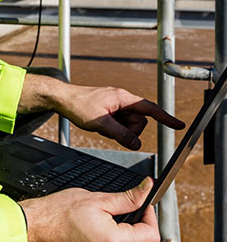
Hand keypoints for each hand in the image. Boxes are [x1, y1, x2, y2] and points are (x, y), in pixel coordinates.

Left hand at [19, 75, 183, 149]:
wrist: (62, 98)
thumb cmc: (78, 105)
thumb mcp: (100, 123)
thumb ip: (120, 134)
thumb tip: (137, 143)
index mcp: (123, 98)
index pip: (149, 108)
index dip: (165, 117)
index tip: (179, 125)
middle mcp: (122, 100)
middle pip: (140, 121)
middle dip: (130, 130)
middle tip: (110, 129)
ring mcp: (117, 105)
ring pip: (130, 125)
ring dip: (120, 130)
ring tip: (103, 126)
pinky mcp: (111, 111)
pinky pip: (121, 125)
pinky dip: (114, 129)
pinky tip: (100, 126)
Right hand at [20, 177, 159, 241]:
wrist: (38, 227)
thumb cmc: (60, 213)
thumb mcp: (98, 199)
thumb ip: (128, 197)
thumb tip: (146, 189)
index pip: (151, 235)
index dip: (150, 216)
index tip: (144, 205)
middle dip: (141, 226)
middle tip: (130, 209)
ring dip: (130, 238)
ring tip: (115, 220)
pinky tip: (106, 230)